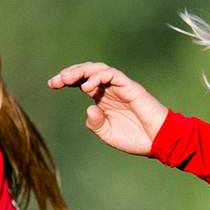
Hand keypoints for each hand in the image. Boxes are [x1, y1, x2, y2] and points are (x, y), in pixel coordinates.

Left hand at [48, 62, 169, 156]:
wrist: (158, 140)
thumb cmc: (135, 138)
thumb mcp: (108, 134)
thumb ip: (95, 123)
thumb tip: (88, 108)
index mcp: (102, 99)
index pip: (81, 82)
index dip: (66, 80)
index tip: (51, 84)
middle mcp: (109, 89)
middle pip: (87, 72)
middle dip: (70, 73)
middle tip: (56, 80)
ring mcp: (120, 86)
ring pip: (98, 68)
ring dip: (81, 71)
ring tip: (67, 79)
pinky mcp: (130, 86)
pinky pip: (113, 74)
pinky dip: (98, 76)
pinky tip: (87, 86)